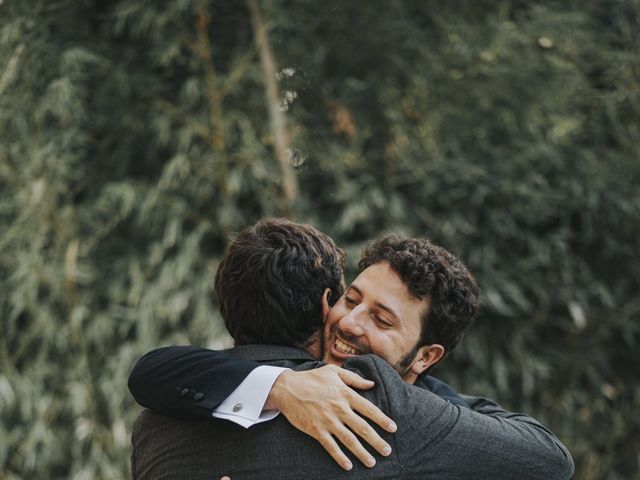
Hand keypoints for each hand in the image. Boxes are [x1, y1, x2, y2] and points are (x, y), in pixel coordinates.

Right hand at [265, 365, 396, 470]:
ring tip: (372, 462)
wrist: (287, 388)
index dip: (382, 419)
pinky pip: (330, 446)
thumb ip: (354, 378)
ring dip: (361, 453)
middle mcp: (339, 408)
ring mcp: (327, 420)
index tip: (393, 428)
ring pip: (349, 439)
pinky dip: (340, 457)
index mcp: (345, 394)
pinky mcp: (316, 430)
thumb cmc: (311, 378)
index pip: (369, 409)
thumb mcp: (333, 372)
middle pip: (362, 427)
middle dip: (376, 441)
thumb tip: (371, 383)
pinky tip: (348, 466)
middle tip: (387, 451)